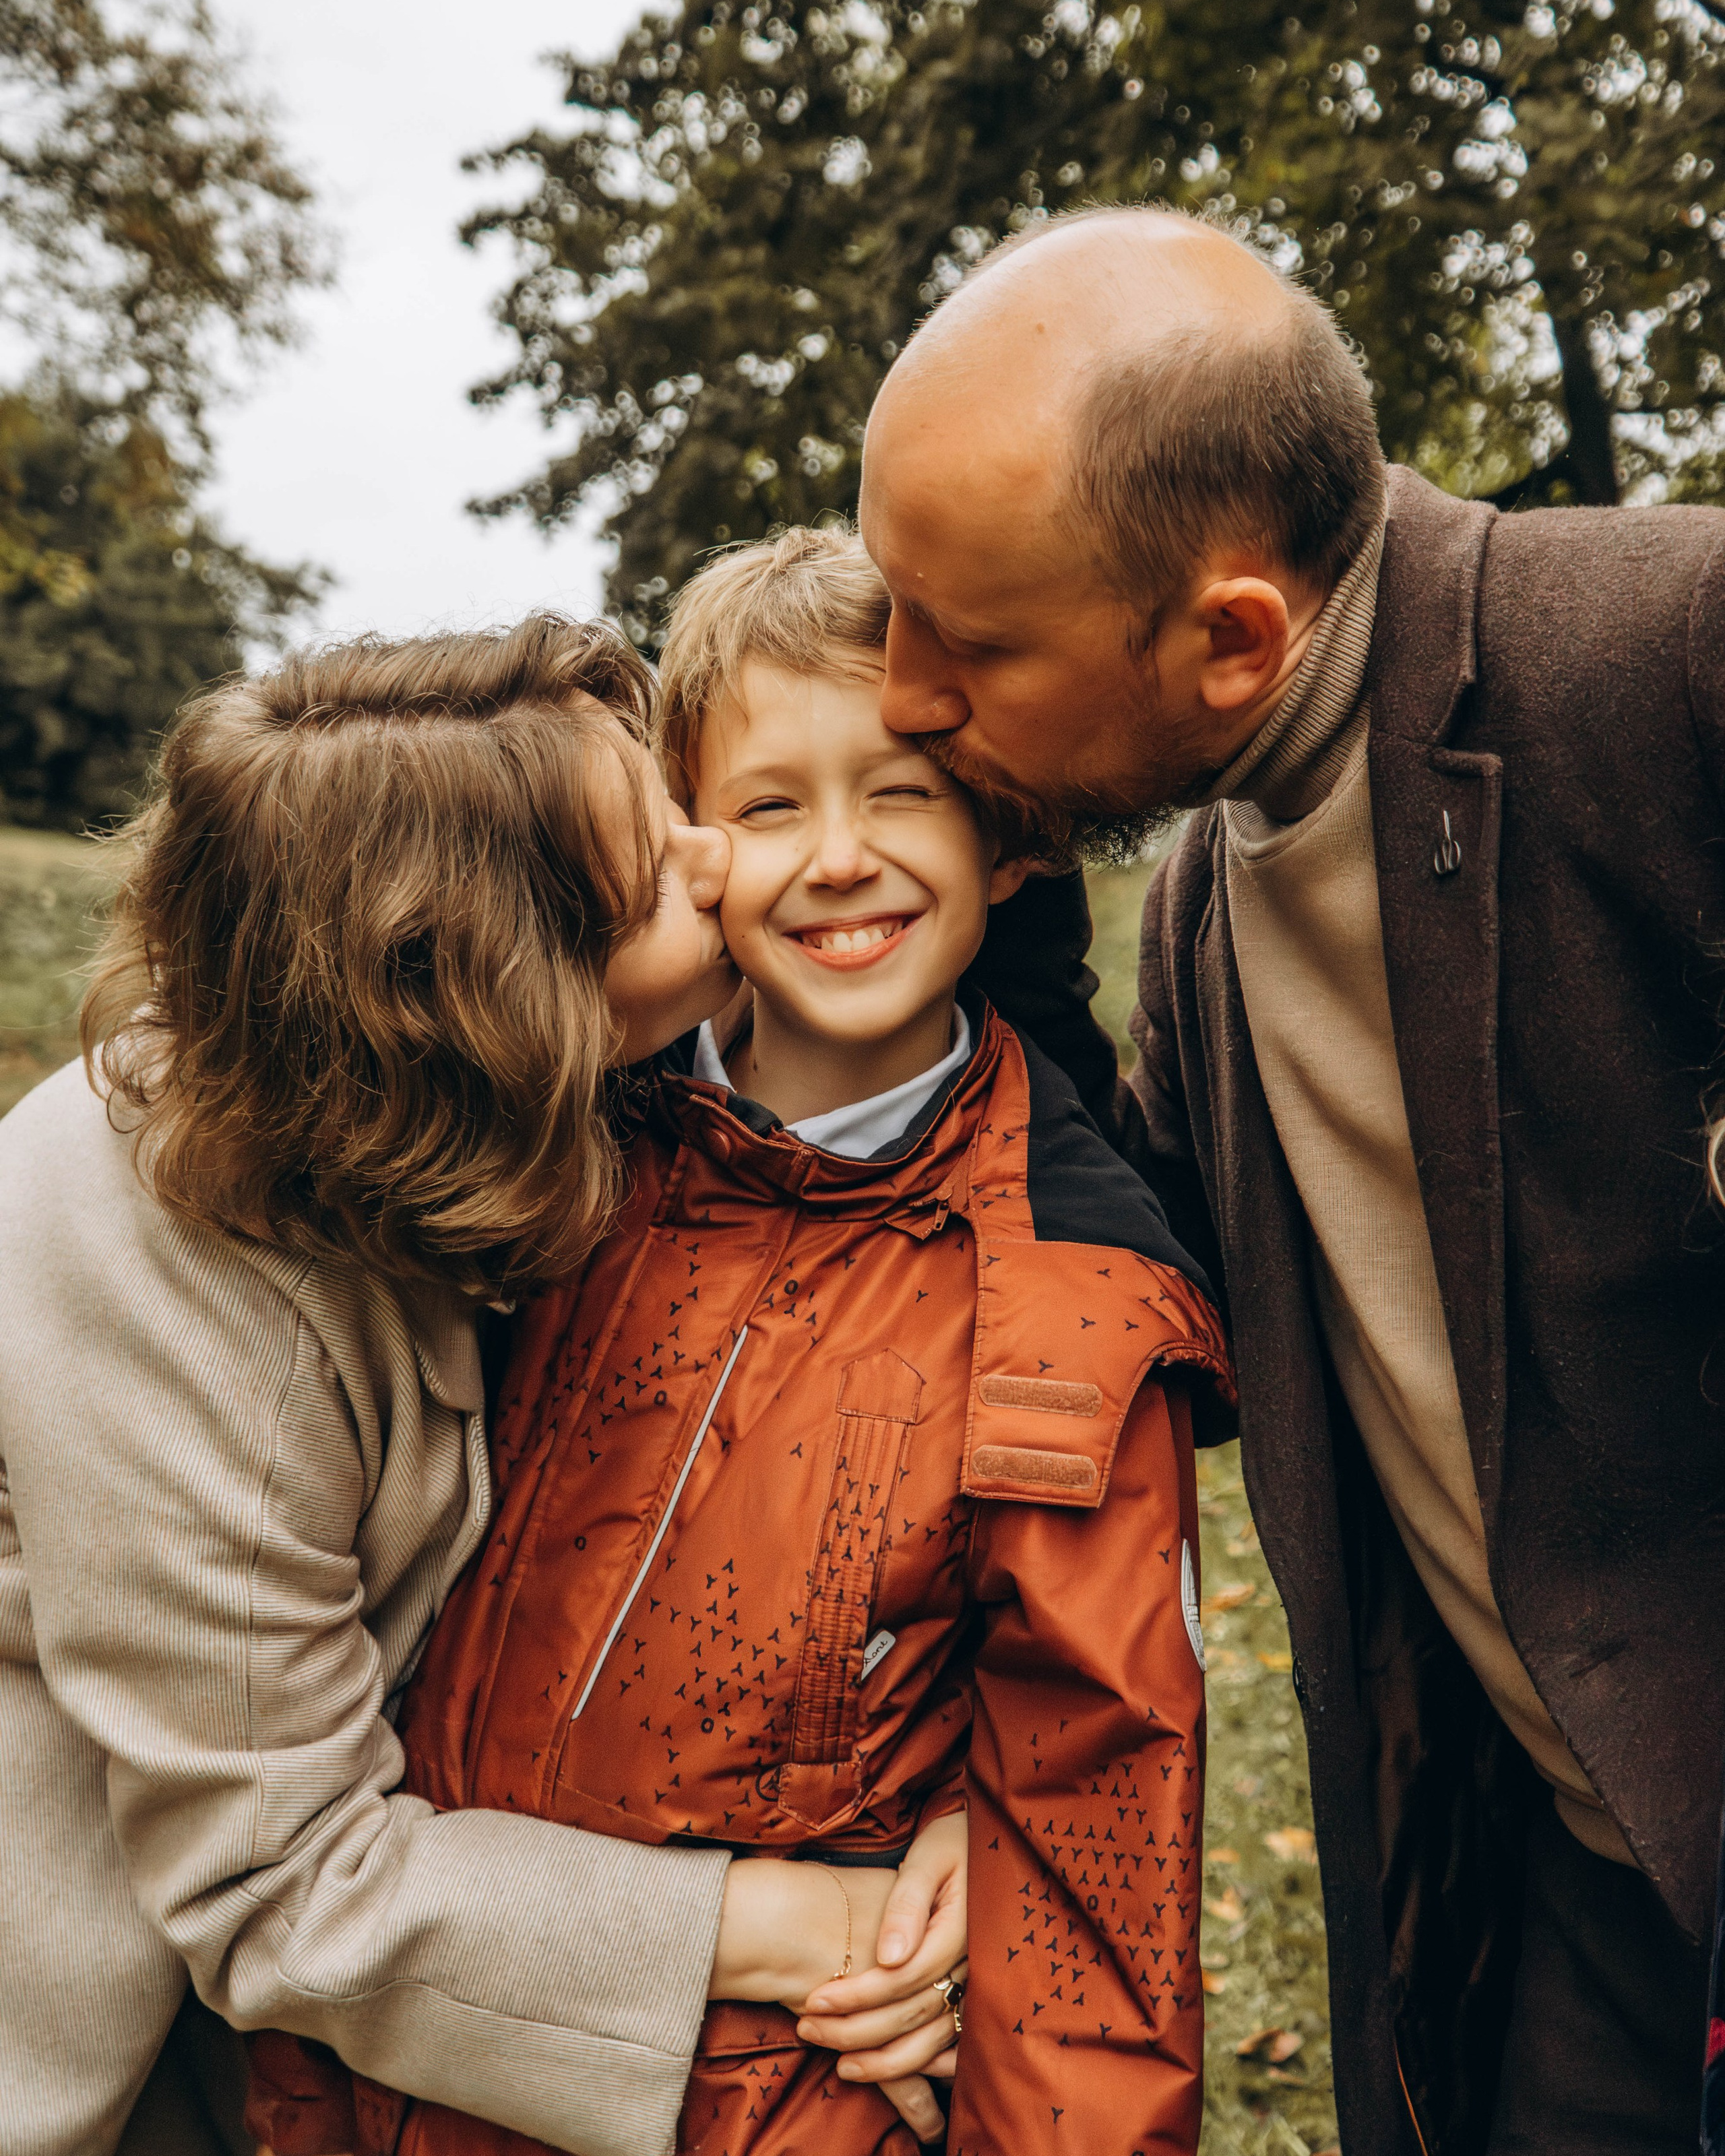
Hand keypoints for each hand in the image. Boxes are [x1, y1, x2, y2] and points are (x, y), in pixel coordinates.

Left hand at [798, 1811, 967, 2142]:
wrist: (989, 1845)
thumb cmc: (951, 1844)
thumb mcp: (928, 1859)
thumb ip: (908, 1904)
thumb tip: (889, 1956)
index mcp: (958, 1931)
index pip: (903, 1978)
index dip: (857, 1994)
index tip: (813, 1999)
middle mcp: (973, 1967)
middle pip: (912, 2014)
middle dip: (857, 2029)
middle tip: (807, 2030)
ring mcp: (978, 1984)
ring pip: (933, 2040)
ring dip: (886, 2060)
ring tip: (839, 2063)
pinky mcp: (976, 1991)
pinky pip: (955, 2043)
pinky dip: (925, 2065)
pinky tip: (891, 2071)